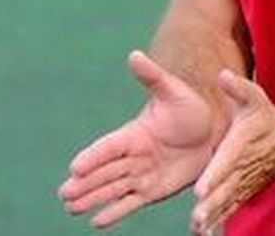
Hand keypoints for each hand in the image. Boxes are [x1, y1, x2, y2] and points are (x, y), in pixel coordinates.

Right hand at [60, 51, 216, 228]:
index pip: (108, 147)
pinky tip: (97, 221)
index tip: (75, 167)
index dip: (93, 157)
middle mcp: (132, 156)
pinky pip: (130, 203)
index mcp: (133, 134)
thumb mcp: (173, 91)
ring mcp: (140, 175)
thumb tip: (134, 55)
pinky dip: (114, 212)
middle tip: (63, 194)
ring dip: (92, 198)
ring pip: (111, 189)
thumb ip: (152, 77)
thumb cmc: (190, 109)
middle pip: (104, 172)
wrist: (211, 133)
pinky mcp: (151, 191)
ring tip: (71, 208)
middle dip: (84, 183)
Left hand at [190, 70, 274, 234]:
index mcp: (242, 142)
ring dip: (215, 214)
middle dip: (212, 203)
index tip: (200, 189)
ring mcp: (246, 180)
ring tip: (198, 227)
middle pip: (226, 187)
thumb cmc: (267, 116)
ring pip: (229, 200)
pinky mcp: (246, 190)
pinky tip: (205, 232)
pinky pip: (233, 207)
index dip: (215, 175)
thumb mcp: (255, 97)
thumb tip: (223, 76)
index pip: (227, 161)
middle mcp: (243, 165)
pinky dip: (221, 220)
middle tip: (196, 216)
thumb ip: (238, 88)